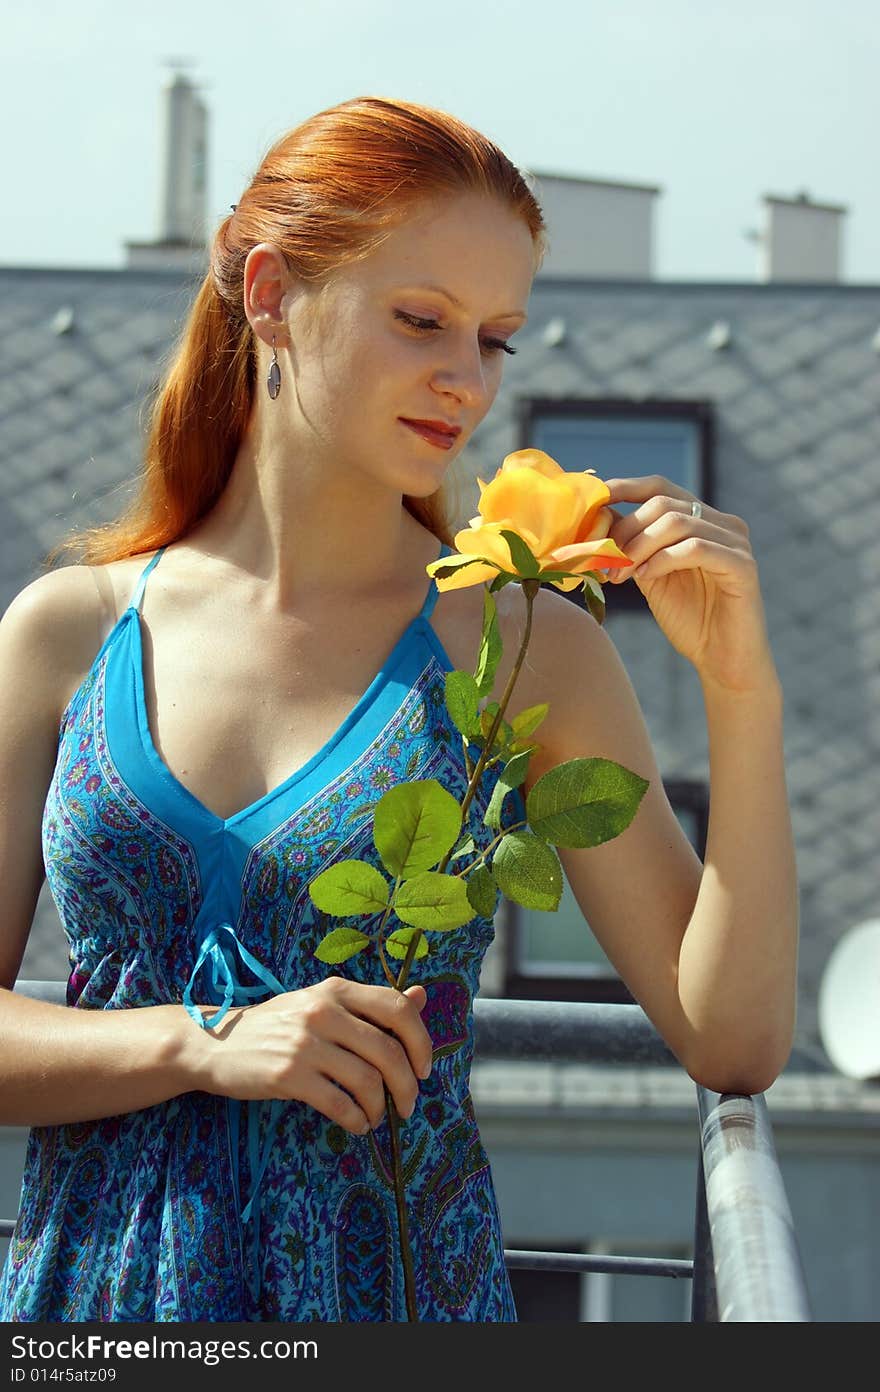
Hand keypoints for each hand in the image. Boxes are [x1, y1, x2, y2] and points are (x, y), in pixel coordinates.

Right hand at [193, 977, 432, 1135]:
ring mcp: (305, 1043)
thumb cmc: (276, 1025)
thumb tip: (422, 995)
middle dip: (407, 1086)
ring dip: (380, 1108)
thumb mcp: (322, 1003)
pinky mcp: (288, 1075)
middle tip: (408, 1105)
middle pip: (388, 1051)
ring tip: (376, 1117)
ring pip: (367, 1080)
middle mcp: (323, 1011)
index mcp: (336, 990)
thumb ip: (371, 1004)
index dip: (421, 1041)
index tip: (423, 1068)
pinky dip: (357, 1120)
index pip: (398, 1008)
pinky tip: (356, 1125)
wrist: (214, 1042)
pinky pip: (339, 1103)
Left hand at [603, 476, 779, 695]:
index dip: (625, 487)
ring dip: (639, 547)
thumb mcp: (650, 576)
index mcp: (701, 519)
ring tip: (621, 575)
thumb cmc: (688, 619)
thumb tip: (597, 519)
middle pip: (664, 503)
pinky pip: (696, 548)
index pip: (660, 487)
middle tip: (605, 560)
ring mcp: (736, 541)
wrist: (722, 660)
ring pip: (677, 522)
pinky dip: (663, 560)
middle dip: (626, 530)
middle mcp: (722, 522)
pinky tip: (645, 577)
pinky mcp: (743, 565)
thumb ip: (631, 547)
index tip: (594, 500)